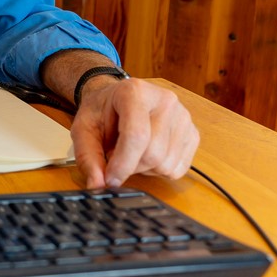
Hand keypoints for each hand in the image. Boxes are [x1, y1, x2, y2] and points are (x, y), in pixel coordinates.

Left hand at [70, 77, 198, 188]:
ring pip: (166, 164)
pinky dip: (158, 170)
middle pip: (153, 153)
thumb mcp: (83, 129)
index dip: (123, 164)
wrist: (116, 99)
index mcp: (135, 92)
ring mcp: (183, 117)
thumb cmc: (101, 112)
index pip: (137, 135)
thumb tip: (97, 185)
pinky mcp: (192, 133)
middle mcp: (164, 100)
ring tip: (131, 151)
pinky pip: (177, 169)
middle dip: (130, 166)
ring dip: (143, 169)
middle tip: (116, 156)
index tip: (110, 179)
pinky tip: (146, 153)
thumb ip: (87, 156)